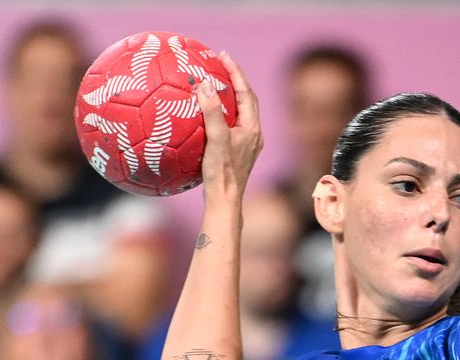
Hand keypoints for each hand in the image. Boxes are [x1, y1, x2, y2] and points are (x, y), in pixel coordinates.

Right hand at [196, 52, 262, 203]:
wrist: (225, 202)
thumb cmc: (222, 173)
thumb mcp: (216, 139)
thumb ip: (212, 111)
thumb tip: (205, 84)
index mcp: (252, 128)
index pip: (246, 92)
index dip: (235, 72)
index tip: (223, 56)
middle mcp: (254, 135)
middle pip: (247, 100)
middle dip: (235, 80)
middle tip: (221, 64)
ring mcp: (247, 145)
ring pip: (241, 113)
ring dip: (230, 96)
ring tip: (216, 83)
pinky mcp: (238, 153)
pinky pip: (232, 125)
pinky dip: (223, 113)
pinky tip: (208, 115)